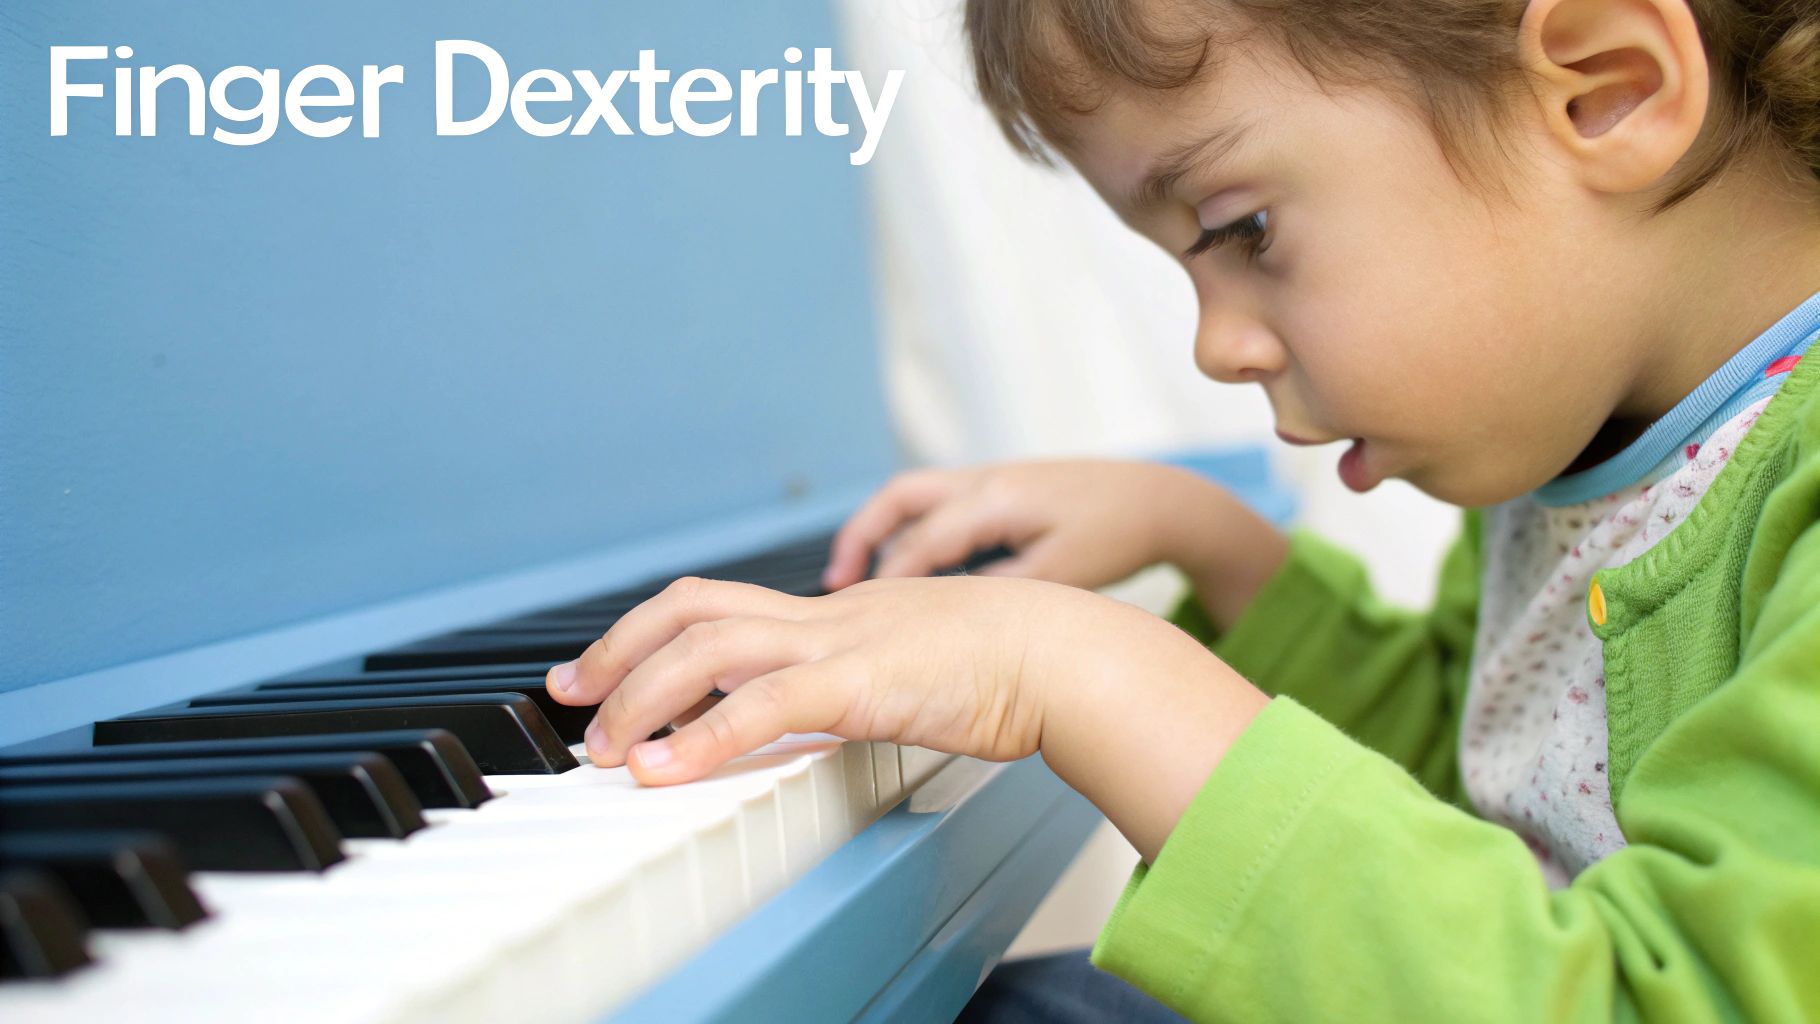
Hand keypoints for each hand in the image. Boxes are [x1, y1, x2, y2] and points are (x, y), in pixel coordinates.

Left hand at [545, 572, 1268, 860]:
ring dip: (639, 694)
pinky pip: (764, 703)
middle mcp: (824, 615)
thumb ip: (860, 680)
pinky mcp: (864, 682)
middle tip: (569, 698)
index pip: (716, 601)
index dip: (647, 630)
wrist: (1071, 654)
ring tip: (604, 746)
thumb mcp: (915, 663)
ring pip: (709, 645)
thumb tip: (818, 712)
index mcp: (833, 612)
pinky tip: (662, 770)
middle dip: (616, 651)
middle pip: (691, 607)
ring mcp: (842, 643)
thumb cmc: (1009, 666)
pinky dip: (700, 736)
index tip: (601, 670)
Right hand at [821, 462, 1287, 633]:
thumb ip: (1004, 591)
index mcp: (999, 499)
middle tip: (836, 582)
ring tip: (855, 575)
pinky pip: (935, 503)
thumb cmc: (1116, 532)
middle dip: (861, 537)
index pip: (924, 539)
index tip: (862, 612)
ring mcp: (989, 478)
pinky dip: (909, 530)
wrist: (1155, 498)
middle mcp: (986, 479)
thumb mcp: (1061, 574)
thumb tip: (952, 610)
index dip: (889, 579)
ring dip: (880, 530)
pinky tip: (908, 567)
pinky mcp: (997, 488)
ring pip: (912, 495)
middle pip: (900, 498)